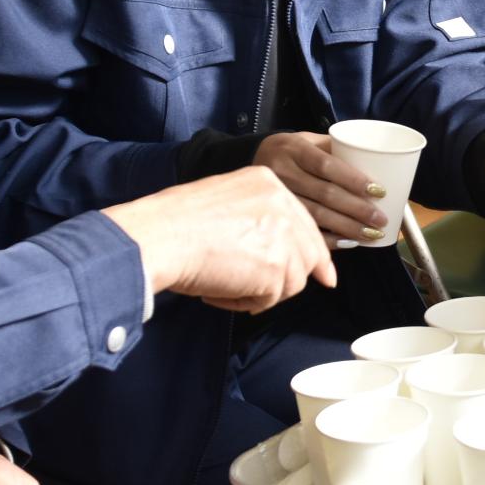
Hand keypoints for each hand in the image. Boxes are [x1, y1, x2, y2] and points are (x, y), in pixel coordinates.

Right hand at [104, 166, 335, 312]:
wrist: (161, 236)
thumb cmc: (175, 222)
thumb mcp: (224, 200)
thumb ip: (257, 218)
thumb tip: (279, 252)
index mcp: (268, 181)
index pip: (304, 221)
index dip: (312, 252)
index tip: (324, 273)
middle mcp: (282, 203)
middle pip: (309, 251)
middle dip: (295, 277)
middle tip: (272, 294)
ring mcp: (283, 235)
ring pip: (292, 280)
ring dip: (261, 292)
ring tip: (225, 285)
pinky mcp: (276, 267)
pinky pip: (270, 299)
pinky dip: (244, 303)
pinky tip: (219, 292)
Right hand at [254, 131, 389, 243]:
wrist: (256, 158)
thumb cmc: (292, 149)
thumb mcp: (309, 139)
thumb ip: (336, 148)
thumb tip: (377, 163)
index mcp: (293, 148)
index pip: (327, 166)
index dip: (354, 180)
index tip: (379, 191)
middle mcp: (282, 171)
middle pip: (324, 194)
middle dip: (357, 210)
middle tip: (380, 220)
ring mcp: (276, 196)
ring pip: (316, 215)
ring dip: (347, 227)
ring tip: (371, 234)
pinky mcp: (275, 215)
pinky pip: (305, 229)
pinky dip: (329, 239)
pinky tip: (348, 242)